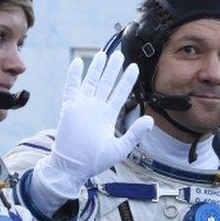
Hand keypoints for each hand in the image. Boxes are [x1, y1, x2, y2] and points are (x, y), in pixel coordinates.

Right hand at [40, 51, 153, 198]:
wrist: (72, 168)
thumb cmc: (95, 161)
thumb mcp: (120, 148)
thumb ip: (135, 134)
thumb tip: (150, 120)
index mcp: (108, 116)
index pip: (120, 93)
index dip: (127, 80)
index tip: (134, 67)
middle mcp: (96, 108)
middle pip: (106, 83)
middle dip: (113, 69)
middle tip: (120, 54)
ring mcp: (82, 106)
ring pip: (91, 82)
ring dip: (97, 68)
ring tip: (103, 53)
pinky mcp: (69, 108)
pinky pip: (71, 87)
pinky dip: (74, 75)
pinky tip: (78, 62)